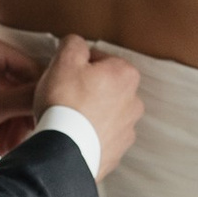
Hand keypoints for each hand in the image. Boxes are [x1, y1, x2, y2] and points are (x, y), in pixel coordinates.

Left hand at [0, 30, 48, 144]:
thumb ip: (24, 100)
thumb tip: (58, 97)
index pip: (32, 70)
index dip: (39, 99)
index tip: (41, 126)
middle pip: (20, 83)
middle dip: (20, 116)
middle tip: (18, 144)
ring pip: (8, 93)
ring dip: (9, 122)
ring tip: (3, 148)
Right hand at [36, 33, 143, 176]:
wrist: (65, 153)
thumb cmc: (65, 104)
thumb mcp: (64, 61)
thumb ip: (73, 44)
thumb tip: (76, 43)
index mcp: (125, 74)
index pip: (99, 58)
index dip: (77, 64)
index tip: (64, 74)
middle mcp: (133, 101)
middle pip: (104, 86)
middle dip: (87, 88)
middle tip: (64, 95)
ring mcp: (127, 129)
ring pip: (105, 112)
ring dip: (90, 112)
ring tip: (67, 118)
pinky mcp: (117, 150)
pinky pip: (102, 135)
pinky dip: (90, 134)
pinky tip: (73, 134)